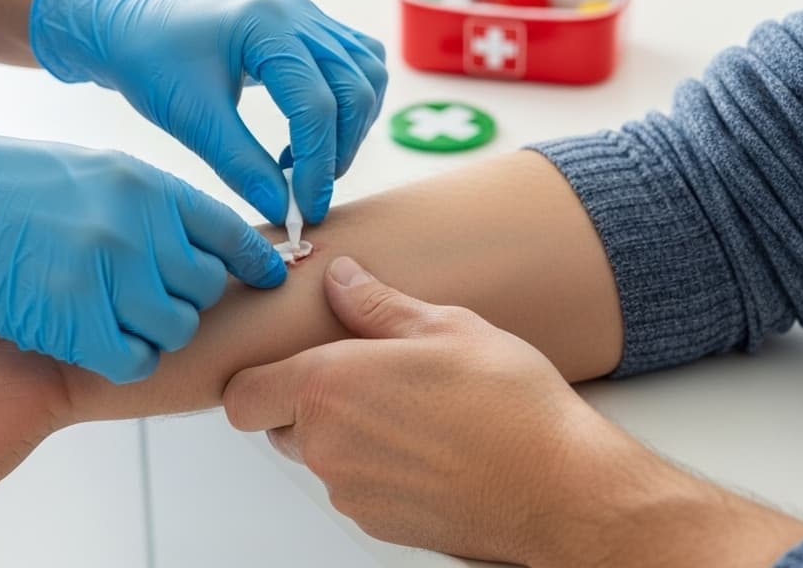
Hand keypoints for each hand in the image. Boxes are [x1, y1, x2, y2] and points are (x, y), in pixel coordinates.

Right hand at [0, 126, 285, 382]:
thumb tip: (200, 242)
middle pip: (204, 288)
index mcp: (146, 184)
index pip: (229, 233)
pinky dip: (125, 359)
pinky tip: (101, 345)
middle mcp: (135, 225)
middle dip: (186, 298)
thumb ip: (149, 205)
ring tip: (121, 320)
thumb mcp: (94, 171)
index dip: (252, 262)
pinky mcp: (66, 317)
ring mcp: (103, 272)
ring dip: (156, 332)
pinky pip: (132, 359)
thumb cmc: (3, 182)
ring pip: (175, 328)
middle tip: (152, 299)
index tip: (263, 278)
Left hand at [29, 0, 387, 224]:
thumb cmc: (151, 65)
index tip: (306, 209)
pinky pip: (355, 64)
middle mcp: (296, 13)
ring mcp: (306, 16)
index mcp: (265, 26)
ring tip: (308, 164)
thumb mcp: (192, 120)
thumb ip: (241, 166)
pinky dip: (349, 105)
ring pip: (366, 74)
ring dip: (352, 127)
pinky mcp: (307, 28)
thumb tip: (284, 211)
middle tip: (309, 193)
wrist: (130, 29)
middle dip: (340, 149)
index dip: (318, 164)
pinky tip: (309, 135)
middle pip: (355, 88)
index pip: (316, 103)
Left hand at [222, 258, 802, 565]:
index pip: (240, 393)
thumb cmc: (511, 407)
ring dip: (343, 434)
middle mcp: (327, 445)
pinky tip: (425, 445)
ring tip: (407, 409)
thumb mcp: (446, 327)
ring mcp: (350, 491)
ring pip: (317, 456)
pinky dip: (374, 467)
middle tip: (364, 376)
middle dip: (306, 400)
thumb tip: (343, 279)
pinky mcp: (376, 523)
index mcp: (329, 386)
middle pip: (276, 423)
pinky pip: (352, 487)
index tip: (284, 360)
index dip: (257, 376)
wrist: (561, 487)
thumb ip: (377, 304)